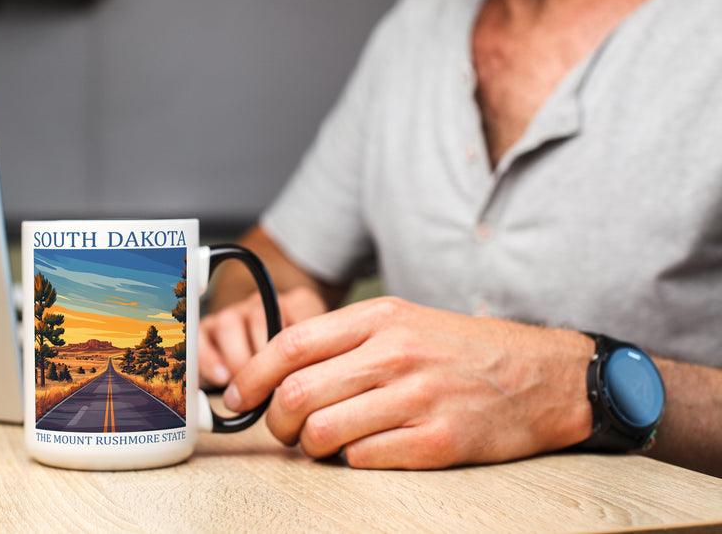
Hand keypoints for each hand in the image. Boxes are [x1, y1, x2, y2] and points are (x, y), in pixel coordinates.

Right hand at [199, 286, 327, 387]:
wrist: (271, 356)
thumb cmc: (298, 362)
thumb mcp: (316, 358)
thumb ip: (314, 365)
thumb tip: (306, 390)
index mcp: (297, 304)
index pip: (300, 316)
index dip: (297, 353)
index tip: (297, 382)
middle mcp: (264, 303)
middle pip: (260, 318)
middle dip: (264, 360)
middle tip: (270, 388)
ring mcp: (235, 312)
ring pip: (229, 323)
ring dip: (238, 360)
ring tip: (247, 387)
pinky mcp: (209, 328)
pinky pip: (201, 336)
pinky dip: (209, 359)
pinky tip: (222, 378)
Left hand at [222, 297, 594, 468]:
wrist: (541, 375)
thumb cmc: (461, 350)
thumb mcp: (403, 322)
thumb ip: (344, 342)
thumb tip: (278, 372)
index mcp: (380, 319)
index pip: (290, 345)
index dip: (252, 376)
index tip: (237, 398)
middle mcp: (395, 354)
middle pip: (296, 393)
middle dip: (275, 422)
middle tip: (282, 430)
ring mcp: (417, 398)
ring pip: (321, 432)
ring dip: (308, 447)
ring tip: (322, 443)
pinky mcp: (438, 441)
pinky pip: (362, 460)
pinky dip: (351, 461)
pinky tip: (365, 450)